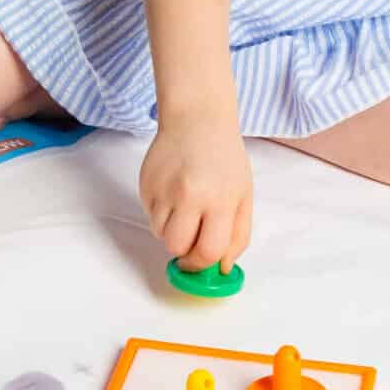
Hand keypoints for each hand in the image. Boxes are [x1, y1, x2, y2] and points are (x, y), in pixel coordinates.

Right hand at [139, 113, 252, 271]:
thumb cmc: (224, 160)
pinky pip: (150, 215)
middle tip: (191, 240)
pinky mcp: (145, 183)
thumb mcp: (243, 196)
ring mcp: (164, 188)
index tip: (200, 264)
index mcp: (220, 199)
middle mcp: (190, 195)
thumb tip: (222, 269)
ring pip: (159, 234)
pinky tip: (173, 192)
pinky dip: (161, 213)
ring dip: (171, 230)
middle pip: (176, 247)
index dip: (202, 264)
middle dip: (184, 251)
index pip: (208, 251)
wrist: (197, 120)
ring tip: (185, 207)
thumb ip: (238, 236)